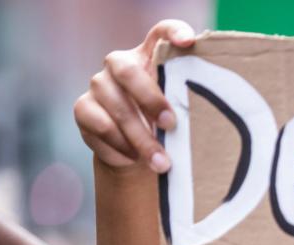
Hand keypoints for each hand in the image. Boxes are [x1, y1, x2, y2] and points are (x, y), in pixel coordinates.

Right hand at [73, 19, 194, 172]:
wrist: (133, 154)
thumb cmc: (163, 127)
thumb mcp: (177, 114)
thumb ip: (185, 105)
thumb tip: (209, 118)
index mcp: (149, 57)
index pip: (160, 33)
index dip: (173, 32)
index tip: (188, 42)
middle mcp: (120, 64)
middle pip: (128, 71)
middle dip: (151, 100)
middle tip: (172, 124)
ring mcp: (99, 85)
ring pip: (119, 108)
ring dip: (142, 138)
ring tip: (162, 162)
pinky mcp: (84, 108)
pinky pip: (102, 125)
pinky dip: (122, 145)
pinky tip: (136, 158)